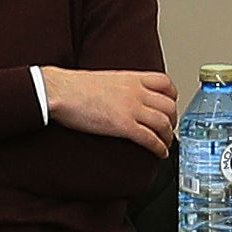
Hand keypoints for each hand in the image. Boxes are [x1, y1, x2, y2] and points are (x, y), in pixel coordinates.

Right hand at [41, 66, 183, 149]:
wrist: (58, 91)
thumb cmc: (75, 86)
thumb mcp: (107, 78)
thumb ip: (122, 86)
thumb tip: (125, 97)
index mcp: (132, 78)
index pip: (166, 84)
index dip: (173, 98)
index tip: (171, 106)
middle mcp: (136, 91)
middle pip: (169, 106)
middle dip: (173, 120)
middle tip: (169, 129)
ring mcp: (131, 108)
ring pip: (163, 123)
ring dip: (168, 137)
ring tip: (165, 144)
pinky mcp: (123, 125)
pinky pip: (150, 139)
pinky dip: (159, 148)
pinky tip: (159, 153)